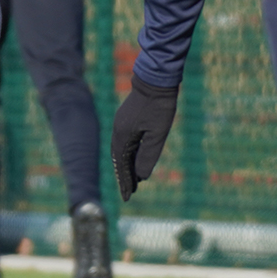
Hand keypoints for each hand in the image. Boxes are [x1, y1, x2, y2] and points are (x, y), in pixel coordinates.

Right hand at [110, 76, 178, 201]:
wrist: (156, 80)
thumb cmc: (159, 107)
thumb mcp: (157, 134)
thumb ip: (148, 156)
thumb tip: (141, 176)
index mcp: (123, 137)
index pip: (121, 166)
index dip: (125, 182)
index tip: (127, 197)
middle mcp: (118, 132)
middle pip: (118, 160)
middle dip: (124, 177)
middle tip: (129, 193)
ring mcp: (120, 125)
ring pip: (120, 152)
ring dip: (125, 166)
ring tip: (132, 180)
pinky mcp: (126, 120)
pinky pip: (123, 143)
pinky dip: (127, 155)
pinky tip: (134, 159)